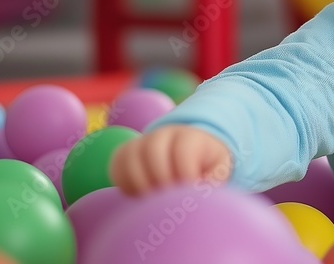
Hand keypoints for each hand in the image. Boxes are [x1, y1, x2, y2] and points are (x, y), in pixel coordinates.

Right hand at [110, 124, 232, 195]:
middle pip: (153, 149)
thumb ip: (213, 179)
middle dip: (160, 178)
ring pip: (130, 157)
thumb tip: (199, 193)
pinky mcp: (123, 154)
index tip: (188, 192)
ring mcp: (140, 142)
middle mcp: (163, 134)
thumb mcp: (217, 169)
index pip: (182, 150)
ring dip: (140, 183)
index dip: (184, 173)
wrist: (188, 150)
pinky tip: (140, 196)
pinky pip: (116, 166)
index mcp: (189, 136)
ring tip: (153, 200)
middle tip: (168, 199)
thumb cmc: (205, 164)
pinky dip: (125, 185)